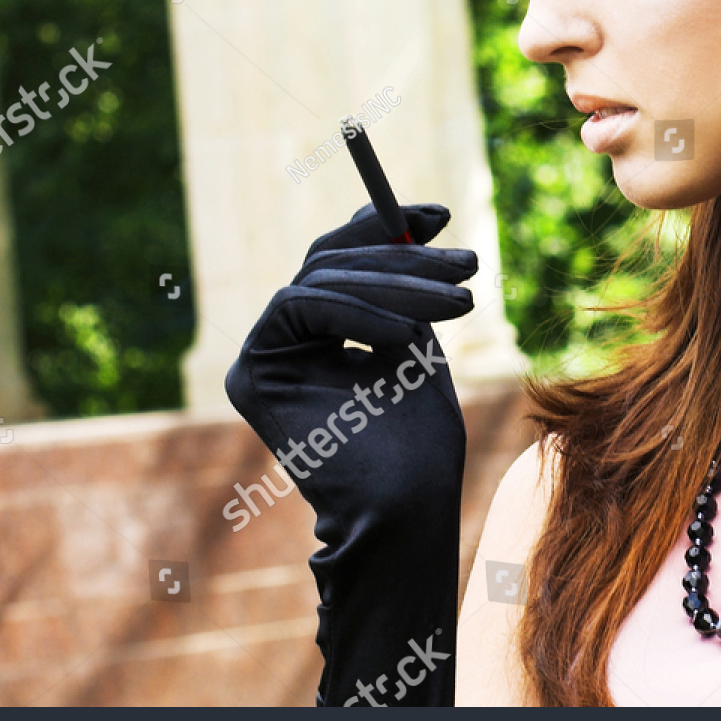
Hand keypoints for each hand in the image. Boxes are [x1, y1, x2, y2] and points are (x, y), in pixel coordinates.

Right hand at [225, 202, 475, 705]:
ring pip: (320, 279)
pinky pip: (300, 307)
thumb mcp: (416, 338)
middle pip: (328, 263)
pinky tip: (407, 338)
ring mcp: (261, 358)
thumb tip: (401, 215)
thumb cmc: (420, 439)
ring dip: (398, 284)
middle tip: (468, 260)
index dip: (384, 228)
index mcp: (317, 336)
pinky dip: (360, 314)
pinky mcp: (251, 375)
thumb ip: (398, 284)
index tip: (442, 214)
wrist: (407, 507)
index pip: (339, 259)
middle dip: (403, 255)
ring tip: (459, 303)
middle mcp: (282, 343)